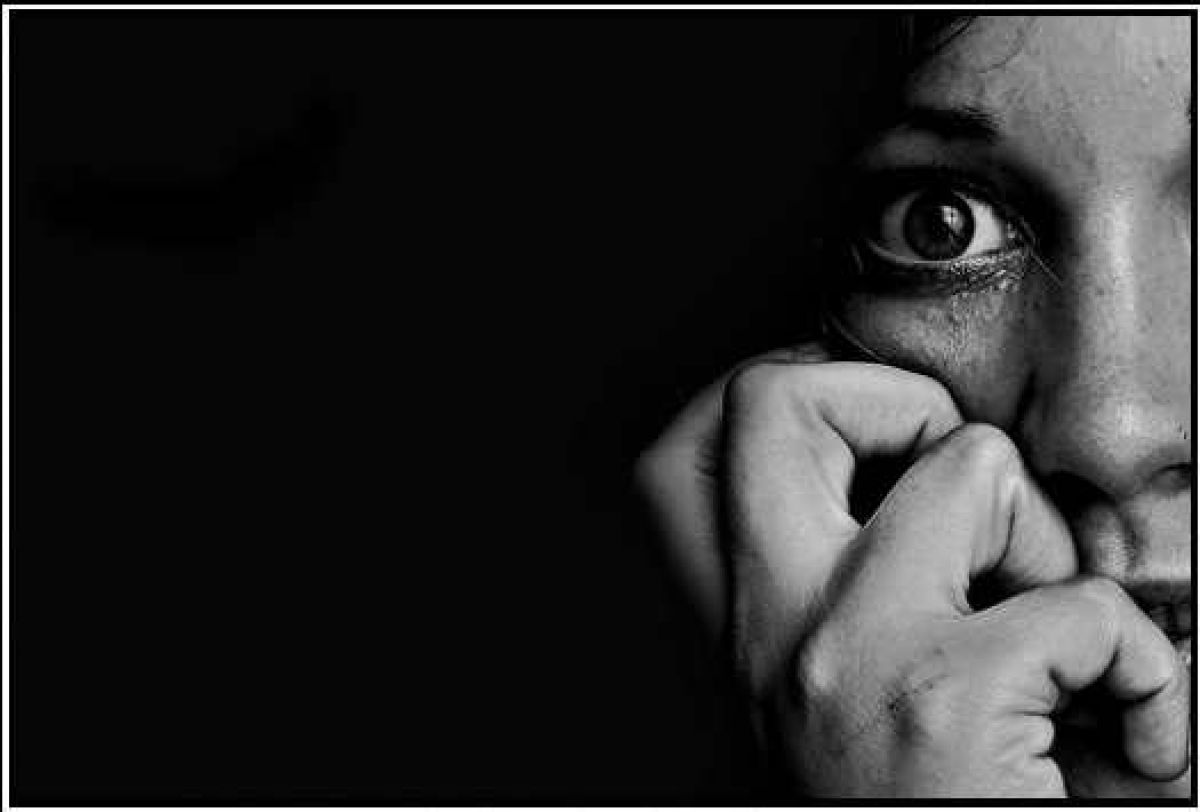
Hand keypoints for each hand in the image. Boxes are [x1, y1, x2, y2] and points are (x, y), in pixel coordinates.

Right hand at [634, 345, 1189, 796]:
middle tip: (964, 493)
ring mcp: (853, 650)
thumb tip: (931, 499)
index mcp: (758, 622)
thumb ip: (852, 597)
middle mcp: (780, 621)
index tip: (908, 456)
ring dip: (1050, 543)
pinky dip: (1143, 672)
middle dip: (904, 408)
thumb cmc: (907, 810)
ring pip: (969, 463)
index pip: (736, 432)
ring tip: (1053, 631)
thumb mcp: (834, 698)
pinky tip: (1133, 737)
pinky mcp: (948, 699)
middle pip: (784, 400)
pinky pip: (1085, 608)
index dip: (836, 401)